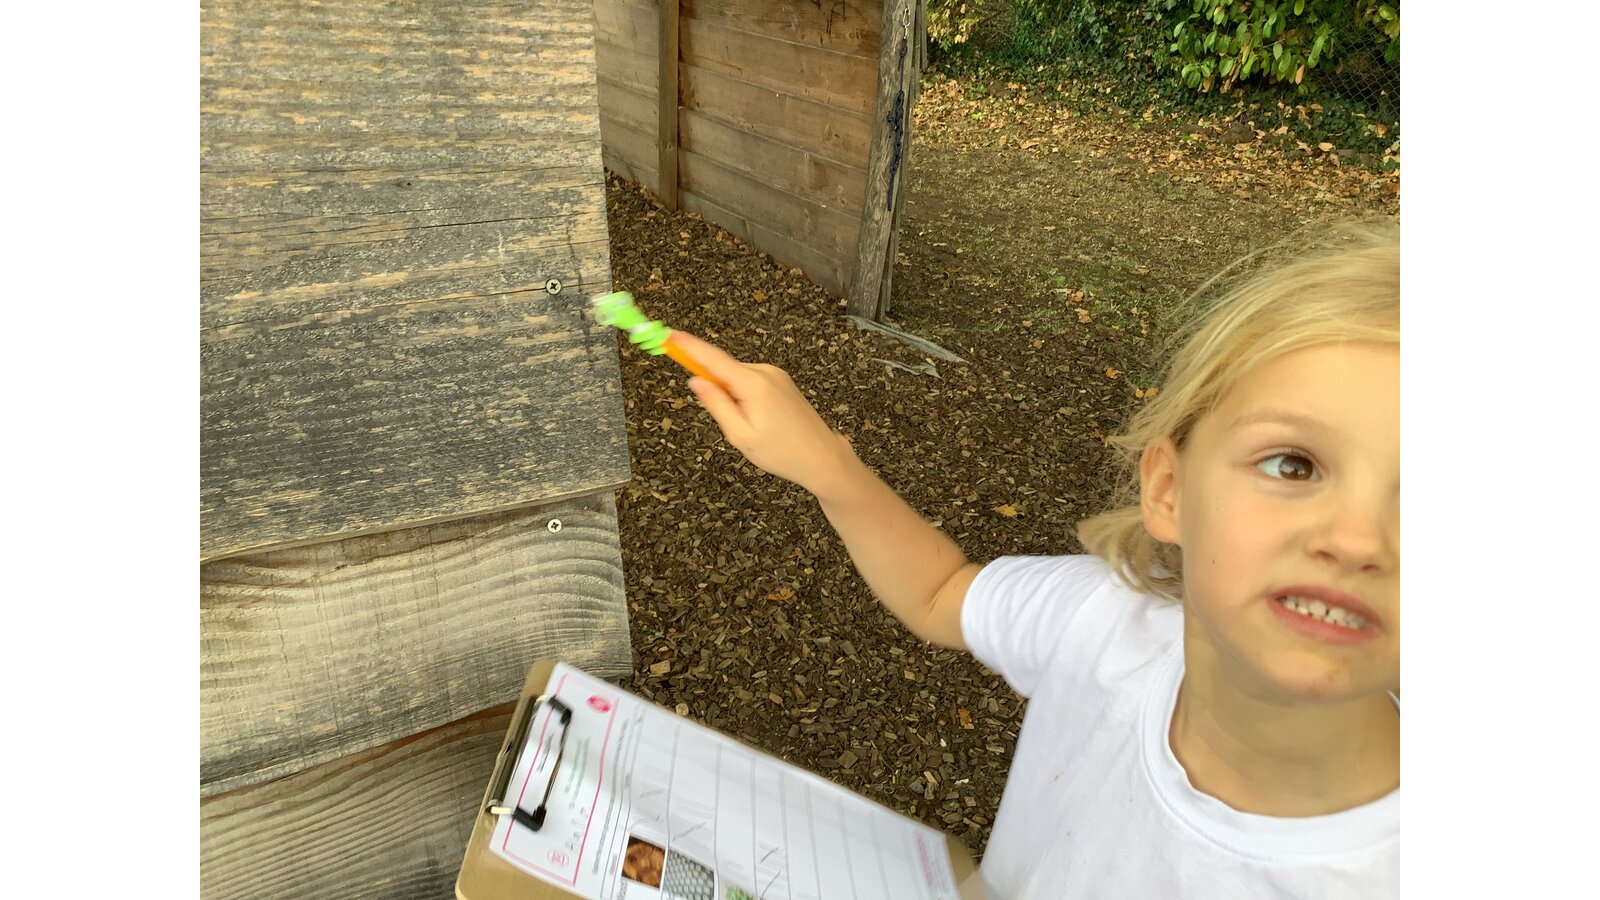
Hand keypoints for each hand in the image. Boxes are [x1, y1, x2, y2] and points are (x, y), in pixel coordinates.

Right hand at [670, 331, 856, 495]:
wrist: (821, 457)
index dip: (689, 346)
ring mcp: (775, 375)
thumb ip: (716, 404)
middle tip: (732, 423)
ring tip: (753, 427)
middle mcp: (765, 372)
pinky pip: (750, 382)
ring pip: (737, 378)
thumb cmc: (782, 452)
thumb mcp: (740, 434)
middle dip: (716, 390)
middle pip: (724, 369)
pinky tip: (760, 421)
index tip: (669, 335)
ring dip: (732, 397)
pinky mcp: (781, 381)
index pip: (713, 358)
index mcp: (753, 384)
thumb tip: (696, 381)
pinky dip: (744, 396)